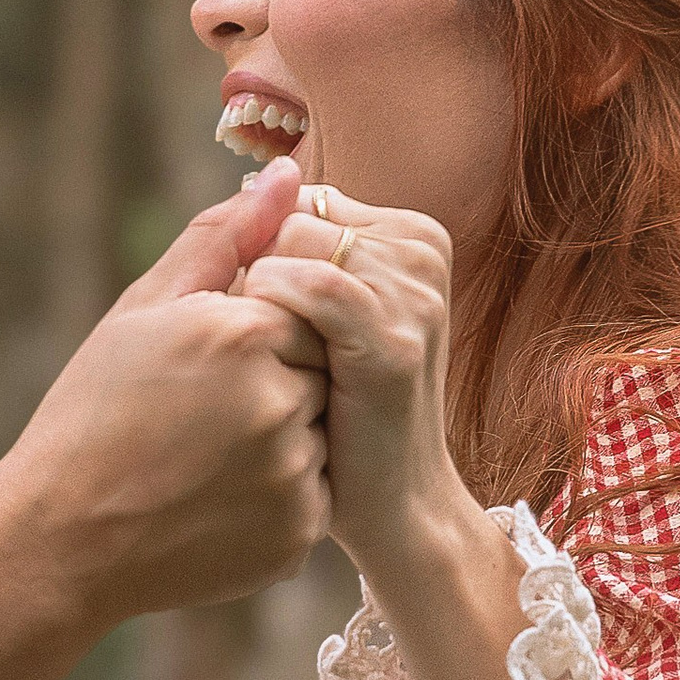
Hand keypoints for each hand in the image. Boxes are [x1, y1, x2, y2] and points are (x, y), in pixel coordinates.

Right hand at [2, 162, 331, 622]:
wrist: (60, 542)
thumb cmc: (91, 414)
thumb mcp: (143, 309)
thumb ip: (224, 236)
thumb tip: (285, 174)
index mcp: (247, 333)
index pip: (303, 304)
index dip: (253, 331)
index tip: (205, 364)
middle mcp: (282, 404)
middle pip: (319, 369)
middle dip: (273, 384)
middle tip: (200, 417)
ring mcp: (294, 477)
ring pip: (319, 435)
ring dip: (276, 441)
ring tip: (201, 460)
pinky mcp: (297, 537)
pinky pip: (312, 498)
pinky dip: (274, 497)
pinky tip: (211, 501)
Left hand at [233, 183, 458, 580]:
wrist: (393, 507)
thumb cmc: (342, 414)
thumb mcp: (325, 317)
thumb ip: (300, 245)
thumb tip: (265, 173)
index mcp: (412, 235)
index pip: (300, 198)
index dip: (263, 257)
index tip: (273, 324)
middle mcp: (422, 250)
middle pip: (293, 214)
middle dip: (258, 275)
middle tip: (272, 350)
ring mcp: (415, 293)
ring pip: (294, 241)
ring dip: (260, 303)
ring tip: (281, 363)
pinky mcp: (396, 340)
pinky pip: (309, 283)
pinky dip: (273, 318)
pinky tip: (279, 367)